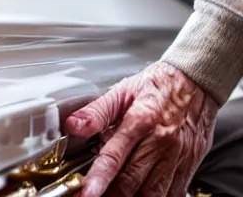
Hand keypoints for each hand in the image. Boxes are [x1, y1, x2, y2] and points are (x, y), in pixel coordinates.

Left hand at [65, 62, 218, 196]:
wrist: (195, 82)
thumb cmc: (157, 85)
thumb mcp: (122, 90)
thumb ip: (96, 111)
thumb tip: (73, 124)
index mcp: (140, 120)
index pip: (115, 155)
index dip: (99, 177)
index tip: (87, 192)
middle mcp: (160, 142)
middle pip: (132, 181)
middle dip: (111, 195)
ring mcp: (177, 156)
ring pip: (153, 193)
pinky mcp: (190, 166)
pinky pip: (173, 193)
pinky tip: (141, 195)